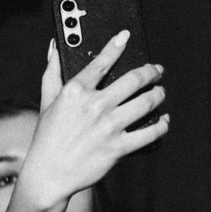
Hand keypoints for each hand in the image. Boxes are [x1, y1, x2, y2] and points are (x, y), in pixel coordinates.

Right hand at [14, 34, 167, 211]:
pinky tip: (163, 121)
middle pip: (134, 79)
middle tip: (156, 71)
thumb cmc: (47, 140)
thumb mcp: (47, 102)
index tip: (126, 36)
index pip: (101, 62)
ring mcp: (109, 127)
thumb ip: (52, 71)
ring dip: (159, 94)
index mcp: (75, 92)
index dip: (116, 46)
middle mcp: (95, 106)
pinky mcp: (118, 148)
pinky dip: (161, 125)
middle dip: (151, 72)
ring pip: (147, 102)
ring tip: (160, 93)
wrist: (48, 176)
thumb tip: (54, 46)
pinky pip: (149, 133)